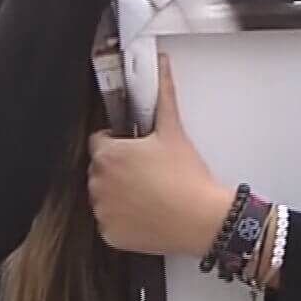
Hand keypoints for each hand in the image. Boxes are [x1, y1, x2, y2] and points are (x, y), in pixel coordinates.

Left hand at [88, 54, 232, 257]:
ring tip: (149, 191)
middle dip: (119, 168)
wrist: (202, 219)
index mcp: (108, 155)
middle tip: (147, 170)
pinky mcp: (110, 234)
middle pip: (100, 169)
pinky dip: (123, 218)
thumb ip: (162, 93)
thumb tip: (161, 65)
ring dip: (119, 192)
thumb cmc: (187, 178)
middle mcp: (98, 184)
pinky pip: (110, 222)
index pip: (99, 141)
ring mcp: (103, 211)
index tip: (136, 148)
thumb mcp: (173, 130)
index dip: (119, 141)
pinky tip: (146, 211)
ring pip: (104, 196)